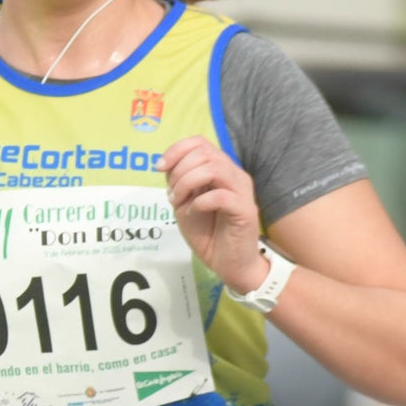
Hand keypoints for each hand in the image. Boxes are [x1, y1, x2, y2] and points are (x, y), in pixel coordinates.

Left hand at [162, 138, 266, 288]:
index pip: (200, 143)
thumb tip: (166, 165)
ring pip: (214, 169)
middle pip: (205, 153)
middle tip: (172, 195)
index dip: (176, 150)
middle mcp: (235, 176)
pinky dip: (200, 202)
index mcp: (221, 170)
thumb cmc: (208, 233)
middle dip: (179, 171)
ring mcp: (243, 192)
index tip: (160, 167)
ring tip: (180, 203)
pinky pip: (221, 195)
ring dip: (187, 184)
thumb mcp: (185, 203)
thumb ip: (179, 183)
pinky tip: (193, 212)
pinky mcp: (245, 211)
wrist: (228, 263)